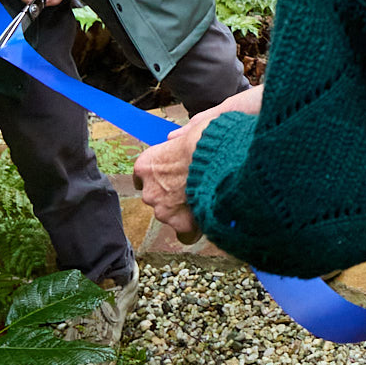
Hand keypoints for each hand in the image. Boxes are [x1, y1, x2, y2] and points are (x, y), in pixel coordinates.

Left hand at [135, 84, 263, 236]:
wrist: (223, 157)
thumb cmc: (209, 139)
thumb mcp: (190, 130)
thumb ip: (179, 140)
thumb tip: (177, 139)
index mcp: (146, 165)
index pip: (143, 178)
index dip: (161, 177)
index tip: (173, 176)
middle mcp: (150, 191)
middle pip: (158, 199)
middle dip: (175, 196)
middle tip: (197, 186)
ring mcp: (164, 210)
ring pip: (173, 216)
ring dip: (187, 211)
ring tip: (209, 199)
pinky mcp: (182, 225)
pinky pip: (187, 234)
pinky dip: (198, 228)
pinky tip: (210, 217)